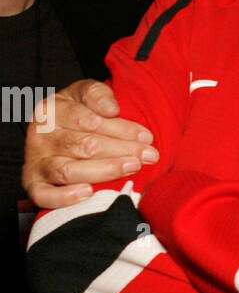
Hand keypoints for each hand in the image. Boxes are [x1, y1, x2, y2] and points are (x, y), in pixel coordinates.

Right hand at [22, 80, 157, 208]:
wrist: (51, 137)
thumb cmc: (74, 115)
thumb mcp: (83, 95)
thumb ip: (97, 95)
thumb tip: (111, 109)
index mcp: (51, 111)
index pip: (88, 121)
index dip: (120, 129)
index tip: (147, 137)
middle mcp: (40, 137)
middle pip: (84, 146)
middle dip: (121, 150)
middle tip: (149, 156)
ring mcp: (36, 162)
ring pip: (69, 170)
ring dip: (105, 170)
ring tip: (132, 167)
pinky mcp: (34, 186)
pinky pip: (44, 195)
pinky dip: (64, 197)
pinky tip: (89, 192)